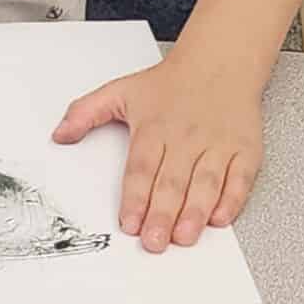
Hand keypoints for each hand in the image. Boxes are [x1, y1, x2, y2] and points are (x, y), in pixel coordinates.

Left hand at [53, 56, 263, 251]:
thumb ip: (85, 113)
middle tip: (154, 242)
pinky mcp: (244, 150)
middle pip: (172, 181)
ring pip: (205, 184)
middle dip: (162, 214)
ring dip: (195, 213)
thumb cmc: (170, 83)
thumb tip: (59, 135)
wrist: (220, 61)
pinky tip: (219, 218)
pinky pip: (239, 179)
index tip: (129, 223)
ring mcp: (218, 144)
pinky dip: (232, 200)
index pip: (141, 168)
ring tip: (183, 237)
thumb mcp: (120, 90)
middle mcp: (186, 137)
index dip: (135, 198)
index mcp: (154, 127)